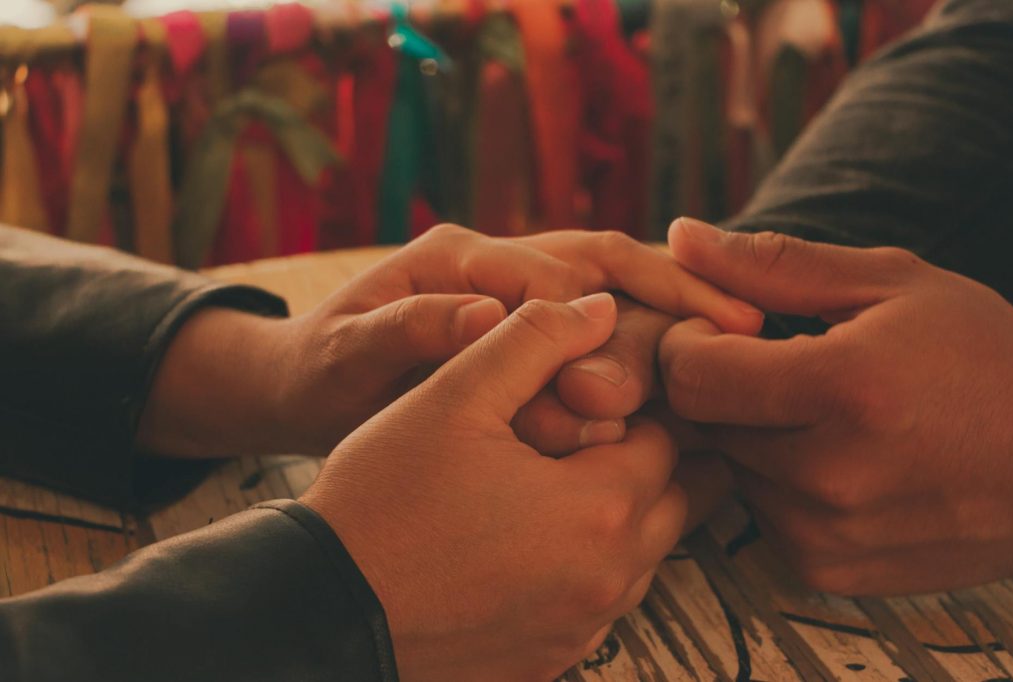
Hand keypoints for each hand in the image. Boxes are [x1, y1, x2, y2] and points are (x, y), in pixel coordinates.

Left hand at [137, 224, 761, 456]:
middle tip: (736, 325)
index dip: (616, 299)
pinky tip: (681, 381)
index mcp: (457, 259)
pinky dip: (640, 348)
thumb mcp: (347, 355)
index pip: (552, 267)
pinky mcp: (523, 334)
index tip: (673, 335)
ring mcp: (514, 296)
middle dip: (670, 293)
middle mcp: (496, 266)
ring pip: (609, 294)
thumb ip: (409, 330)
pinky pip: (593, 333)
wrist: (304, 385)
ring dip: (665, 321)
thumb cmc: (321, 371)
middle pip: (602, 263)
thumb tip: (486, 309)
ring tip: (726, 349)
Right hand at [302, 294, 687, 680]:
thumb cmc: (383, 498)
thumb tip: (602, 308)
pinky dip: (585, 570)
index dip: (631, 408)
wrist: (323, 606)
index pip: (666, 441)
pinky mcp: (549, 663)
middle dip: (638, 462)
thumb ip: (536, 338)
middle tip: (577, 437)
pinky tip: (528, 544)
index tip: (585, 398)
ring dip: (618, 518)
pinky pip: (600, 608)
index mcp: (598, 508)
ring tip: (550, 486)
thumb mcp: (455, 394)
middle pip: (672, 503)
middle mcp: (605, 581)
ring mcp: (579, 632)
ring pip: (643, 559)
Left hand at [659, 218, 1012, 594]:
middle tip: (774, 365)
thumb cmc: (984, 357)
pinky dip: (776, 483)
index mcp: (846, 389)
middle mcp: (830, 475)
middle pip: (702, 423)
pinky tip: (832, 459)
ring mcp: (828, 534)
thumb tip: (680, 238)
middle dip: (720, 386)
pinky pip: (757, 514)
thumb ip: (773, 265)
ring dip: (750, 435)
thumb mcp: (890, 284)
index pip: (691, 376)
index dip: (689, 343)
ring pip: (727, 468)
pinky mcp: (828, 572)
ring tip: (818, 413)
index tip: (724, 328)